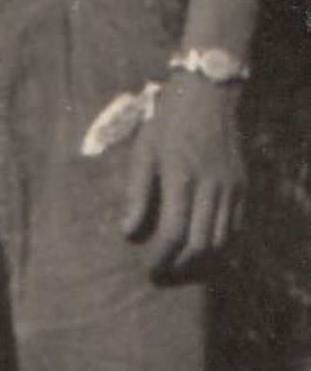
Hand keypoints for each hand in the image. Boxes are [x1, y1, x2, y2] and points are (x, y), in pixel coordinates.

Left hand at [119, 73, 244, 273]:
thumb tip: (128, 232)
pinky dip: (220, 244)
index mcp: (182, 179)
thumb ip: (136, 194)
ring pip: (222, 240)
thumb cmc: (167, 125)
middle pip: (201, 244)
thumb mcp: (143, 153)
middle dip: (180, 266)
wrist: (207, 97)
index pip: (174, 234)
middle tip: (162, 273)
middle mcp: (211, 187)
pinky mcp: (242, 187)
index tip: (149, 269)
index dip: (161, 258)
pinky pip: (236, 227)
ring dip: (201, 259)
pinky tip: (201, 247)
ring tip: (180, 265)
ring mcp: (231, 188)